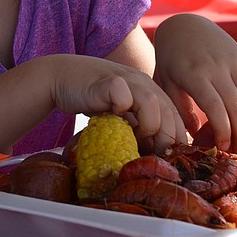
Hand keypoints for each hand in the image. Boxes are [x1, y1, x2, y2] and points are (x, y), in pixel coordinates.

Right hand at [46, 55, 186, 152]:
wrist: (60, 78)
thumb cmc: (91, 98)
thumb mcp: (121, 113)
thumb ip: (138, 126)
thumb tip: (156, 153)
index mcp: (150, 89)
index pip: (176, 115)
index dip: (176, 139)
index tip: (167, 158)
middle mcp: (142, 81)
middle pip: (170, 112)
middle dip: (165, 139)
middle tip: (152, 155)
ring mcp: (126, 79)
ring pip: (153, 104)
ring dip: (147, 127)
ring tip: (134, 137)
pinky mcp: (109, 81)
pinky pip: (124, 98)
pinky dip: (122, 110)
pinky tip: (113, 119)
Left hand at [152, 14, 236, 152]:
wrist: (185, 25)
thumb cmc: (171, 59)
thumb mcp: (166, 82)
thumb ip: (179, 109)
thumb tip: (196, 135)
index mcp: (195, 74)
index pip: (216, 109)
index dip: (223, 132)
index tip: (221, 148)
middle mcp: (218, 67)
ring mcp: (234, 61)